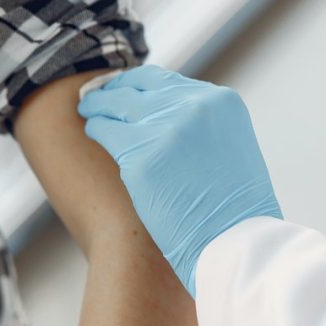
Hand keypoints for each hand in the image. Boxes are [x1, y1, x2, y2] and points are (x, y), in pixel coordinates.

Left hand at [78, 66, 281, 296]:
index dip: (140, 85)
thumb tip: (166, 116)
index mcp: (222, 102)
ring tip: (89, 111)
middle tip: (98, 97)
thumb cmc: (235, 210)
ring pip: (117, 104)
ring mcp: (166, 130)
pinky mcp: (140, 157)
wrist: (235, 243)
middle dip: (116, 91)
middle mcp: (195, 106)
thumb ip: (203, 126)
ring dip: (100, 106)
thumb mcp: (231, 149)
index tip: (126, 90)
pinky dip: (96, 129)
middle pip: (139, 87)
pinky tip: (92, 131)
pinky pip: (105, 131)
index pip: (167, 81)